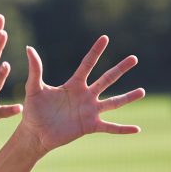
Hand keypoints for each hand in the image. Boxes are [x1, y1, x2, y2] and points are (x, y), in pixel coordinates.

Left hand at [18, 35, 144, 154]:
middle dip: (120, 69)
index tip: (105, 38)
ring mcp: (90, 111)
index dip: (96, 51)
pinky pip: (110, 127)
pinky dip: (123, 129)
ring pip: (113, 102)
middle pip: (106, 79)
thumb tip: (29, 49)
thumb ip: (35, 70)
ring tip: (142, 91)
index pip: (87, 64)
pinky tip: (137, 129)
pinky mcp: (90, 126)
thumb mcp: (33, 88)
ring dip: (128, 97)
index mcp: (74, 85)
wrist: (34, 133)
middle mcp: (85, 96)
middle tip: (134, 58)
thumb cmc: (33, 111)